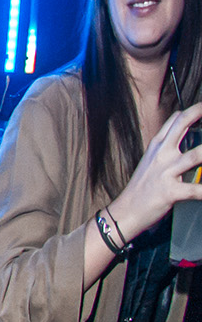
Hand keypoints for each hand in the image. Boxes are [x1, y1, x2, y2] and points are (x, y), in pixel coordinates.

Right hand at [108, 103, 201, 240]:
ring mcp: (166, 172)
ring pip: (196, 156)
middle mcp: (162, 155)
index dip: (193, 110)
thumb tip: (181, 126)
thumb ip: (167, 144)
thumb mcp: (151, 160)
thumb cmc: (143, 186)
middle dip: (199, 114)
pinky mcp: (171, 191)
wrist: (127, 210)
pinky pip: (196, 190)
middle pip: (182, 126)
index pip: (176, 120)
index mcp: (157, 146)